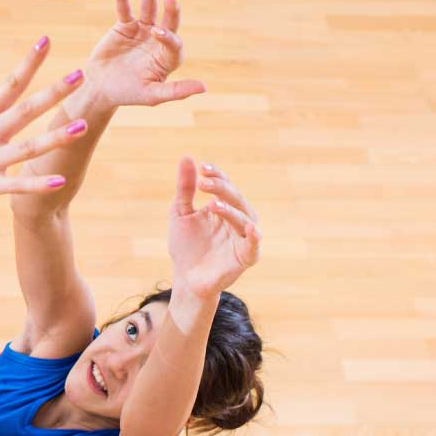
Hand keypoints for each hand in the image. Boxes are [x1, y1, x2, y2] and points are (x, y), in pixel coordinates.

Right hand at [0, 39, 88, 224]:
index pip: (7, 85)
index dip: (28, 63)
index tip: (46, 41)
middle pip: (23, 110)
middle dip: (53, 92)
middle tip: (80, 74)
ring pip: (26, 148)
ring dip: (55, 138)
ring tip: (83, 127)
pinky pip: (15, 186)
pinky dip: (37, 185)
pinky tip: (60, 180)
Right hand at [67, 0, 204, 114]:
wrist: (100, 89)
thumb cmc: (128, 94)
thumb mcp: (153, 95)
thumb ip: (177, 91)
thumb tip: (204, 88)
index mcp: (168, 57)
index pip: (174, 43)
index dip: (168, 37)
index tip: (156, 33)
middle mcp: (158, 41)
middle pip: (168, 22)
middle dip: (171, 12)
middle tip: (171, 0)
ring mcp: (142, 31)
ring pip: (149, 10)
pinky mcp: (124, 26)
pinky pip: (125, 10)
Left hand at [167, 157, 260, 297]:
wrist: (185, 278)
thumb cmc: (186, 246)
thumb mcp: (181, 213)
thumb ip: (184, 188)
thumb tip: (187, 157)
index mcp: (224, 208)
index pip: (226, 186)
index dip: (217, 175)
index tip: (202, 168)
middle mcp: (237, 220)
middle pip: (236, 199)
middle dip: (222, 189)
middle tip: (204, 182)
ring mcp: (242, 239)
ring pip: (246, 218)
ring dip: (232, 210)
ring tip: (213, 204)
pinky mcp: (245, 258)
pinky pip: (254, 247)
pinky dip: (254, 237)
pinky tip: (250, 227)